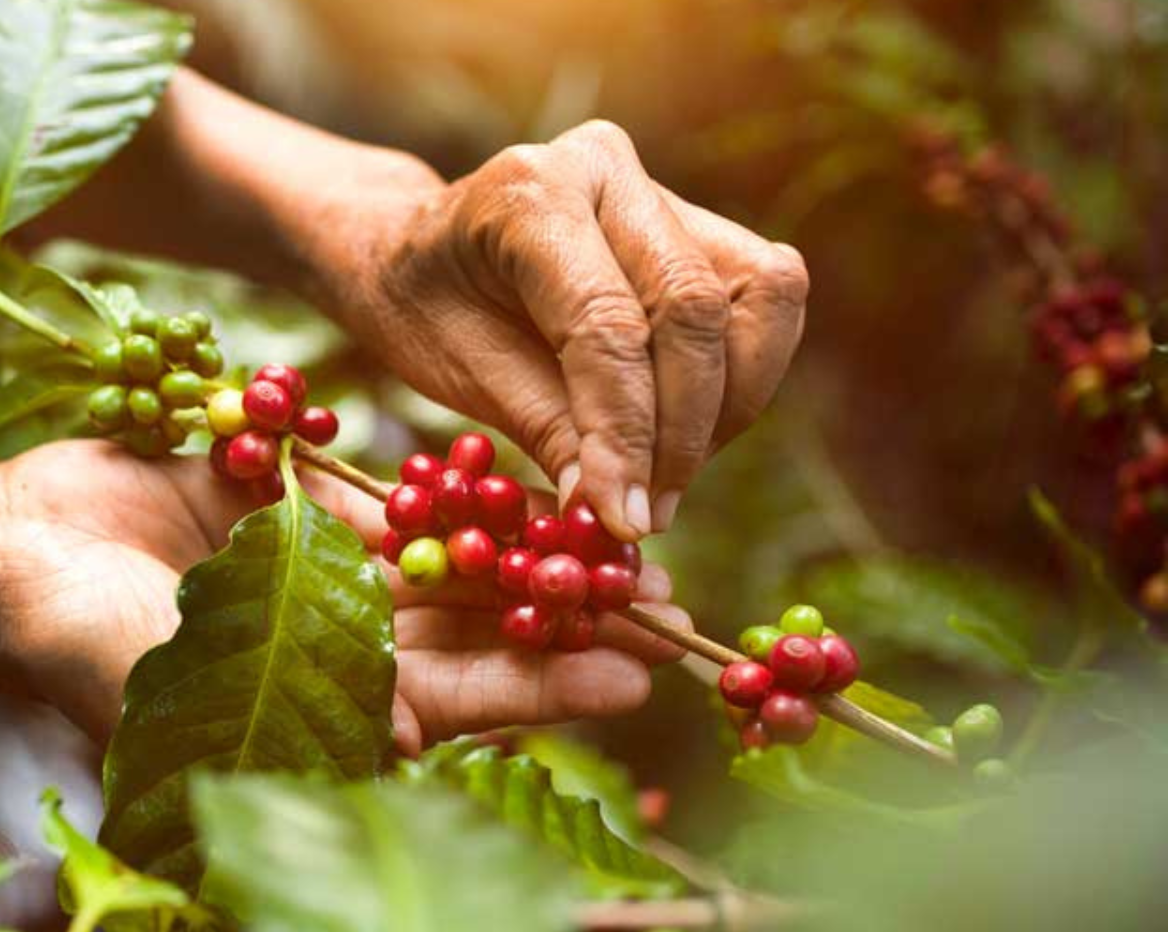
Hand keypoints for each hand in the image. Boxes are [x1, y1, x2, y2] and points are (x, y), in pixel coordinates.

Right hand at [0, 441, 688, 752]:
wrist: (2, 554)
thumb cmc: (73, 640)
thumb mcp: (185, 685)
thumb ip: (295, 704)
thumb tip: (414, 740)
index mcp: (319, 711)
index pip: (456, 705)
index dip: (545, 688)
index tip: (634, 670)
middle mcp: (331, 651)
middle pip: (471, 635)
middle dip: (560, 619)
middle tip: (661, 598)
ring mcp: (313, 578)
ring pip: (443, 564)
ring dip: (524, 550)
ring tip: (615, 531)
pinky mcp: (290, 511)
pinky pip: (387, 501)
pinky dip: (449, 492)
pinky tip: (521, 475)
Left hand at [309, 120, 809, 539]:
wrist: (412, 251)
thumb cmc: (423, 309)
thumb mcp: (457, 373)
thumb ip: (545, 430)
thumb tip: (618, 515)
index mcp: (528, 193)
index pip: (607, 324)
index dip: (627, 433)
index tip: (624, 519)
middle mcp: (605, 169)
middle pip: (694, 307)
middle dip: (683, 431)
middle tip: (647, 513)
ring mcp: (661, 188)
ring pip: (759, 297)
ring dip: (728, 408)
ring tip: (664, 478)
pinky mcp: (701, 222)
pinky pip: (762, 302)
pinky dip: (739, 381)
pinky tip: (680, 435)